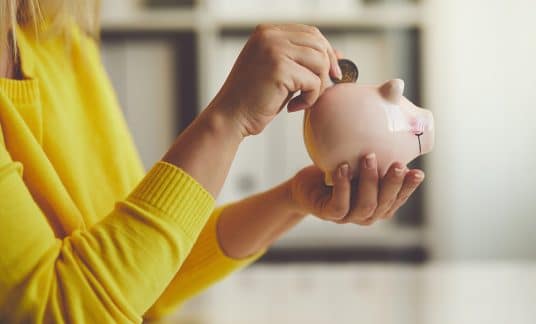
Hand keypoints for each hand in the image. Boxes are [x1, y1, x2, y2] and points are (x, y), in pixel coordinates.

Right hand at [211, 24, 341, 136]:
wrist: (230, 117)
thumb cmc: (253, 99)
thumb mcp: (281, 73)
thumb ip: (303, 60)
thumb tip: (339, 54)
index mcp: (267, 32)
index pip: (310, 32)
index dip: (326, 52)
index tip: (331, 73)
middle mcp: (270, 36)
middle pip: (318, 43)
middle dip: (327, 67)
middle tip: (321, 90)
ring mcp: (274, 50)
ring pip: (319, 61)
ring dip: (318, 86)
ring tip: (302, 100)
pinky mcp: (279, 68)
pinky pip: (314, 82)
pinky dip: (310, 99)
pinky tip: (293, 107)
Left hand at [289, 154, 424, 224]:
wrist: (306, 187)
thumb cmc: (337, 173)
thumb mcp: (359, 164)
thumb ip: (376, 157)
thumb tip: (392, 124)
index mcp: (380, 204)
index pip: (398, 198)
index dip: (409, 188)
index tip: (418, 172)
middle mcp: (367, 214)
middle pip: (385, 204)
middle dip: (393, 183)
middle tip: (398, 164)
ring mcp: (349, 217)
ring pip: (365, 206)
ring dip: (369, 181)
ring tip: (368, 157)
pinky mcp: (329, 214)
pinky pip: (339, 205)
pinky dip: (343, 186)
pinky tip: (343, 168)